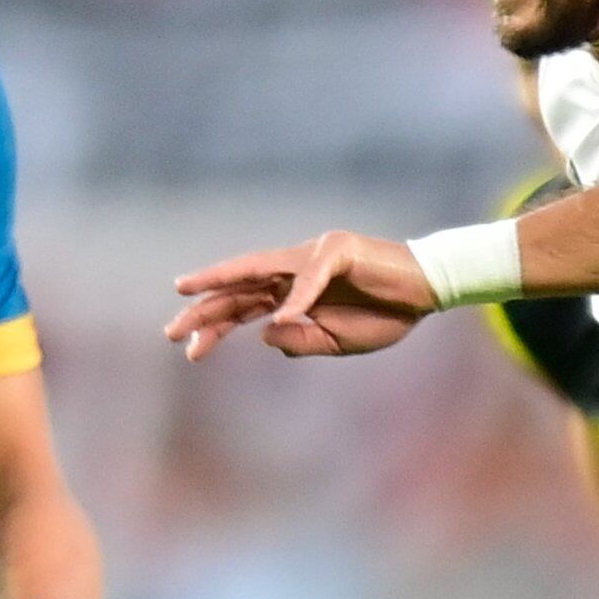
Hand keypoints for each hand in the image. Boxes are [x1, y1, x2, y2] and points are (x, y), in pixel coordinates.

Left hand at [165, 232, 436, 360]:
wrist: (427, 294)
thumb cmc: (385, 314)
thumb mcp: (336, 342)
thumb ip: (301, 339)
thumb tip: (265, 335)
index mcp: (291, 291)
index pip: (243, 306)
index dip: (214, 325)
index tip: (187, 348)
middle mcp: (294, 269)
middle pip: (239, 287)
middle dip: (205, 308)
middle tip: (171, 331)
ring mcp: (312, 256)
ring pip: (257, 269)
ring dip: (223, 283)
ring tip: (190, 292)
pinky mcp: (338, 250)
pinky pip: (310, 279)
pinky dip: (297, 300)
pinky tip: (279, 319)